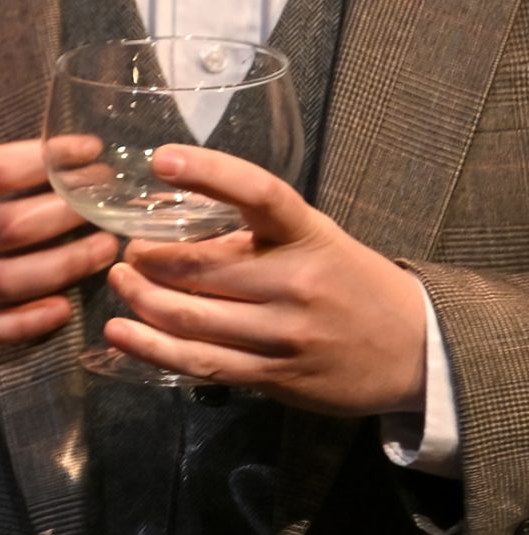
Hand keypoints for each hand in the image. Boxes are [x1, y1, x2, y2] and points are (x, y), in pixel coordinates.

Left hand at [104, 144, 427, 414]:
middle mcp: (296, 282)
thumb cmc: (348, 281)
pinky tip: (119, 333)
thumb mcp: (313, 237)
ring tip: (119, 281)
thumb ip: (251, 225)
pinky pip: (202, 363)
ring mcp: (285, 333)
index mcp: (307, 234)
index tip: (160, 159)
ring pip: (192, 317)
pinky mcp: (275, 375)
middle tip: (128, 249)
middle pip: (200, 267)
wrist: (415, 351)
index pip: (260, 193)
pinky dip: (151, 348)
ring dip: (141, 298)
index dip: (209, 173)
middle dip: (147, 257)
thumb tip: (163, 204)